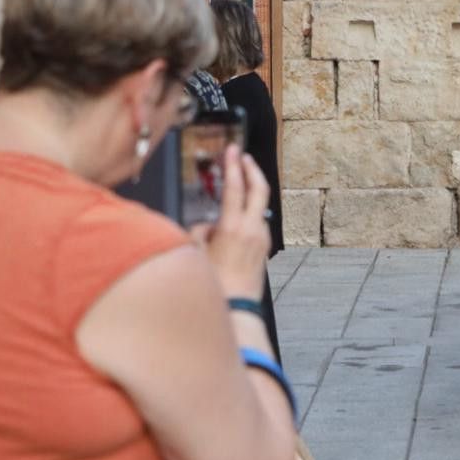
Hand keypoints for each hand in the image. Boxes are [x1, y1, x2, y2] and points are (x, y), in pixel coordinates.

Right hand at [191, 145, 270, 301]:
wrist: (237, 309)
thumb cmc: (215, 285)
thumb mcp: (196, 254)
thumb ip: (199, 232)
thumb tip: (206, 227)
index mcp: (233, 228)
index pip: (235, 188)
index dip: (233, 166)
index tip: (233, 150)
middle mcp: (253, 229)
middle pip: (259, 189)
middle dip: (251, 169)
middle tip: (243, 155)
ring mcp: (262, 237)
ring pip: (259, 206)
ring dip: (250, 192)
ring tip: (236, 184)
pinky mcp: (264, 247)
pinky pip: (256, 222)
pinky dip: (248, 213)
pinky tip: (235, 218)